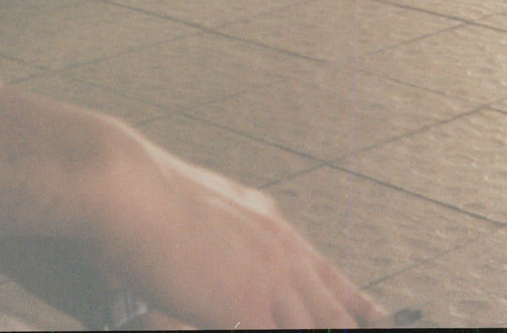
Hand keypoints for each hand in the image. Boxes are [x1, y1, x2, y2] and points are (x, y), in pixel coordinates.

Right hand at [93, 131, 386, 329]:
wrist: (128, 188)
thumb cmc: (148, 196)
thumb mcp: (206, 209)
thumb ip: (230, 237)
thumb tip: (230, 262)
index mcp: (270, 226)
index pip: (327, 274)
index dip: (356, 304)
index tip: (378, 318)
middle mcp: (278, 249)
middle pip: (333, 308)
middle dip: (351, 326)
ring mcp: (267, 279)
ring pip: (318, 326)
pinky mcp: (247, 306)